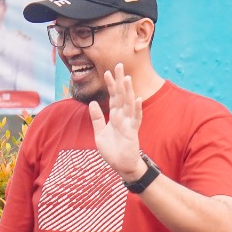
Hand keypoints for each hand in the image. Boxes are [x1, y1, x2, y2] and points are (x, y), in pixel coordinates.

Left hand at [87, 62, 143, 179]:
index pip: (112, 97)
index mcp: (115, 116)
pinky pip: (136, 119)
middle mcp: (123, 117)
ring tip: (126, 78)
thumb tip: (93, 103)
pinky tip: (137, 99)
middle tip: (118, 65)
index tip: (107, 71)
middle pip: (121, 95)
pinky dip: (137, 109)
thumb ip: (97, 118)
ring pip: (128, 104)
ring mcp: (129, 123)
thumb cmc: (112, 151)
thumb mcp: (99, 133)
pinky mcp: (133, 132)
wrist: (121, 166)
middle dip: (119, 81)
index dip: (110, 85)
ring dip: (127, 91)